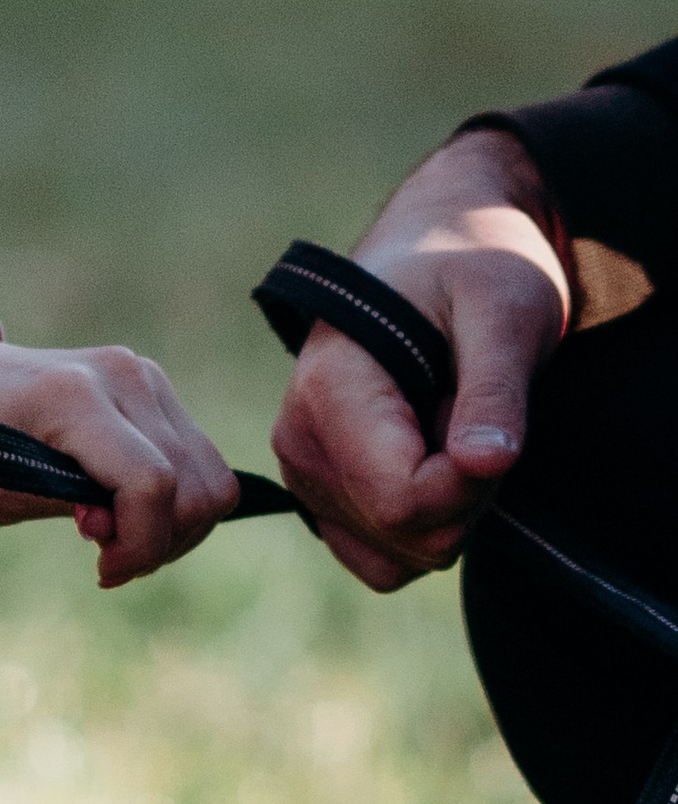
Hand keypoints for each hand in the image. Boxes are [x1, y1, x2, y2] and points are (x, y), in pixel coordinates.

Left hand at [0, 262, 238, 589]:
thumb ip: (71, 505)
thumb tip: (125, 527)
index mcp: (71, 399)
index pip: (151, 484)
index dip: (141, 545)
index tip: (101, 572)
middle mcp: (121, 377)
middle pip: (197, 485)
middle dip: (162, 541)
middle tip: (106, 558)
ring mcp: (142, 376)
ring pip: (210, 475)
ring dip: (175, 524)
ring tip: (115, 536)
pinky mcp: (151, 386)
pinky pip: (196, 458)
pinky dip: (175, 499)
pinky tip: (124, 510)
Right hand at [269, 127, 568, 587]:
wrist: (439, 244)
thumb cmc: (474, 264)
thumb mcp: (505, 310)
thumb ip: (494, 392)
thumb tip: (484, 465)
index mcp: (329, 391)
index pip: (400, 501)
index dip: (470, 488)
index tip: (494, 433)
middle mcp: (299, 439)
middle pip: (401, 534)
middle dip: (466, 497)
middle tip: (475, 418)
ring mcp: (305, 471)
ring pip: (395, 556)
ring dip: (448, 510)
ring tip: (451, 427)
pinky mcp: (323, 493)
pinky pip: (382, 558)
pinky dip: (425, 525)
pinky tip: (434, 456)